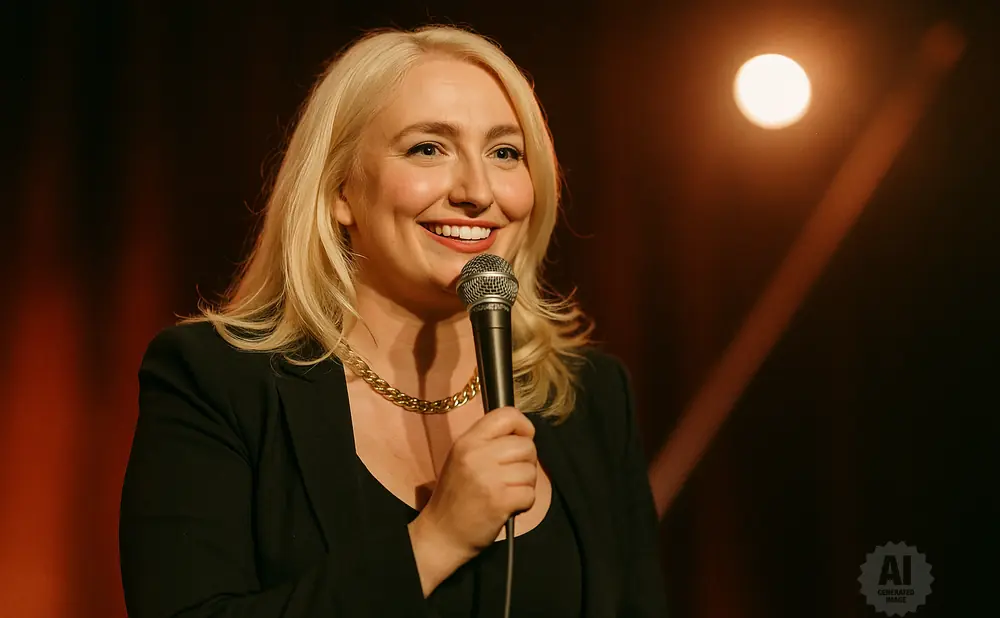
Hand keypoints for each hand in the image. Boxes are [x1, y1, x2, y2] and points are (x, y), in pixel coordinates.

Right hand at [407, 407, 536, 594]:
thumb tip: (524, 434)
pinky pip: (530, 494)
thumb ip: (488, 442)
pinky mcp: (500, 501)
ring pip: (531, 470)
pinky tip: (508, 506)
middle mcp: (477, 454)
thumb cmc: (456, 497)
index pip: (506, 414)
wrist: (442, 535)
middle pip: (526, 445)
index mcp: (467, 441)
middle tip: (511, 476)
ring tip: (506, 492)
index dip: (523, 426)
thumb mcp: (462, 459)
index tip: (521, 440)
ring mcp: (489, 478)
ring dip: (525, 485)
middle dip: (526, 462)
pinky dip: (524, 503)